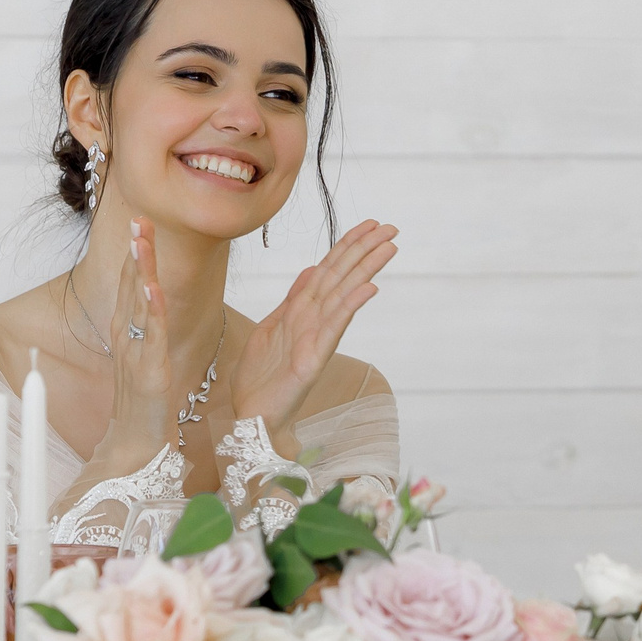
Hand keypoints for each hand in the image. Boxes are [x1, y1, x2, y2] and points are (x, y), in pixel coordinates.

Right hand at [89, 217, 175, 469]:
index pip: (132, 285)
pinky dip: (151, 311)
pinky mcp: (151, 371)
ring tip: (141, 240)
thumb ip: (145, 327)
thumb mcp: (144, 355)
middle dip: (136, 251)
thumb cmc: (142, 402)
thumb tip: (149, 299)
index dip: (135, 254)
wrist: (136, 444)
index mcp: (129, 332)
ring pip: (139, 304)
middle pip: (131, 286)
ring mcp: (137, 353)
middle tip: (138, 217)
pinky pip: (151, 336)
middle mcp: (128, 338)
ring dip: (140, 270)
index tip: (139, 222)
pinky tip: (152, 288)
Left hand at [231, 219, 398, 435]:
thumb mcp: (270, 328)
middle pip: (341, 277)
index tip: (369, 225)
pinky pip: (333, 328)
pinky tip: (368, 288)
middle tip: (392, 228)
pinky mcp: (313, 360)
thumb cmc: (259, 379)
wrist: (250, 415)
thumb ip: (291, 301)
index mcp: (302, 312)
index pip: (329, 270)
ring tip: (388, 247)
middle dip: (365, 250)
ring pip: (343, 296)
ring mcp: (316, 339)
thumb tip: (309, 270)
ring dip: (366, 270)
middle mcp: (313, 321)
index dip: (347, 246)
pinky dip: (350, 307)